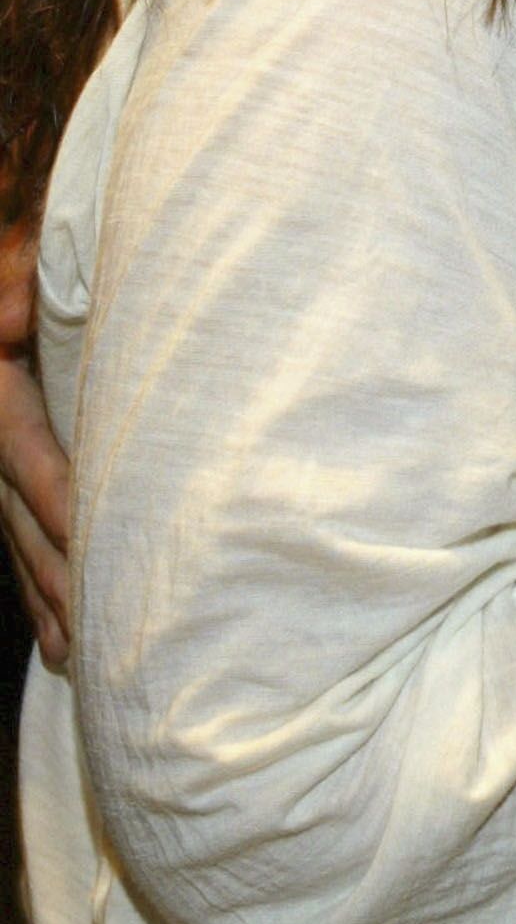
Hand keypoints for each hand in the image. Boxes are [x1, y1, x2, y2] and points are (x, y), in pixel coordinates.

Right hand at [0, 220, 71, 667]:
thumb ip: (15, 282)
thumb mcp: (14, 267)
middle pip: (20, 518)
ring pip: (17, 541)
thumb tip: (12, 315)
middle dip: (57, 573)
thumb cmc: (18, 277)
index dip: (53, 495)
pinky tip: (62, 640)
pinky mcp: (9, 486)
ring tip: (77, 656)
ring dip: (46, 597)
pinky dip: (37, 589)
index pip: (23, 452)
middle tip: (99, 627)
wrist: (3, 310)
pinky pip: (18, 541)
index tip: (85, 539)